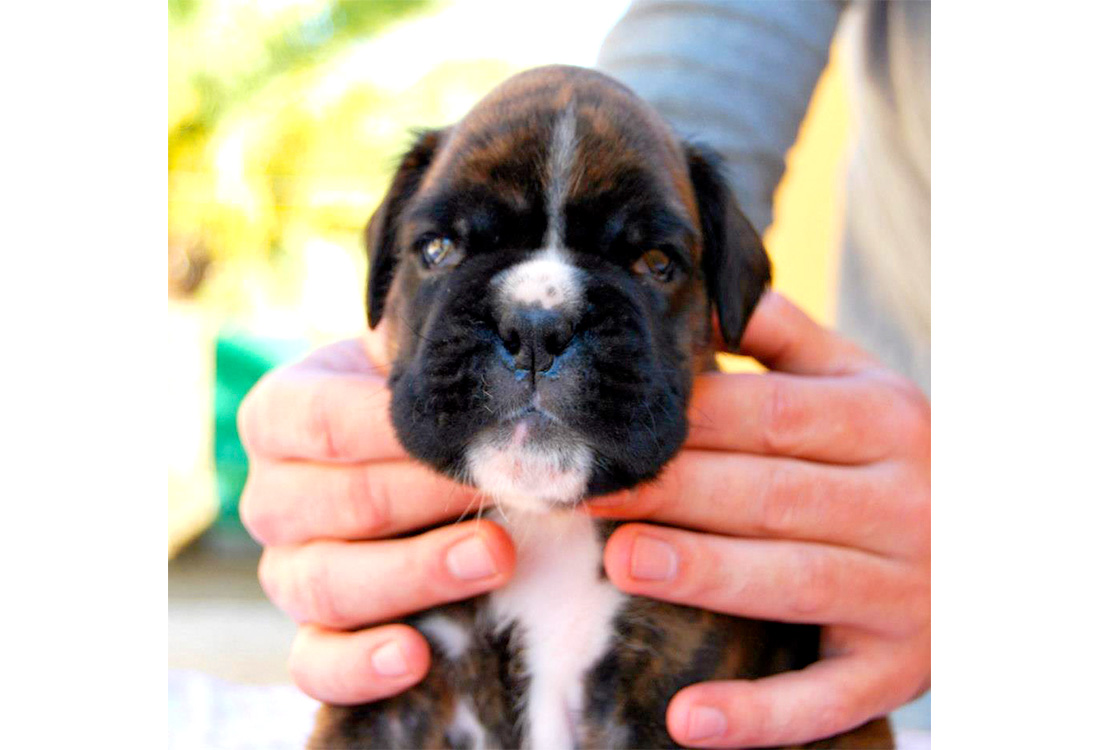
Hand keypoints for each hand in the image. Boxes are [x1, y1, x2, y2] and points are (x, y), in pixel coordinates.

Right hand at [237, 332, 515, 704]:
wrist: (423, 454)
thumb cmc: (427, 400)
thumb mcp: (428, 368)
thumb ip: (452, 368)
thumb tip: (518, 374)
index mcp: (280, 415)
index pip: (321, 421)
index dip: (394, 429)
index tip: (471, 430)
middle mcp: (272, 496)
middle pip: (334, 504)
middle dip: (426, 495)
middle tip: (505, 487)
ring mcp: (288, 569)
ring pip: (324, 584)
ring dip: (416, 571)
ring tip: (495, 556)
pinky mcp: (316, 631)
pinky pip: (313, 663)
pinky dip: (359, 666)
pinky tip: (415, 655)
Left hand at [592, 291, 929, 747]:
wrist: (1004, 543)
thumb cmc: (899, 451)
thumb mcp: (861, 383)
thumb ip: (785, 339)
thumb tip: (701, 292)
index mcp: (887, 423)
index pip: (777, 416)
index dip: (692, 418)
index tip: (609, 421)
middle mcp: (905, 504)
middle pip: (775, 493)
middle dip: (677, 490)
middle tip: (586, 491)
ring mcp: (907, 593)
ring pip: (798, 581)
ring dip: (710, 575)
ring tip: (626, 562)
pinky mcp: (898, 669)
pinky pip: (828, 696)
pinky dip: (761, 714)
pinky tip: (688, 720)